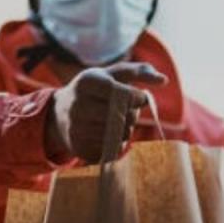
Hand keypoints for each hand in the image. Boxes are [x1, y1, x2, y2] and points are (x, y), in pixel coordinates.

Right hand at [45, 62, 167, 162]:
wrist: (59, 114)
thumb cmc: (94, 90)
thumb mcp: (112, 75)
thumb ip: (140, 72)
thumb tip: (164, 81)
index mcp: (87, 82)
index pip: (122, 93)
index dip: (137, 97)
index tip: (139, 97)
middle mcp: (78, 106)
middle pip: (123, 116)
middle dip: (134, 114)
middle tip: (129, 110)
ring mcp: (77, 129)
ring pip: (120, 135)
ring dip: (127, 130)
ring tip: (118, 121)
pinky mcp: (79, 148)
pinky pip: (112, 150)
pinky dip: (117, 143)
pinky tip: (107, 134)